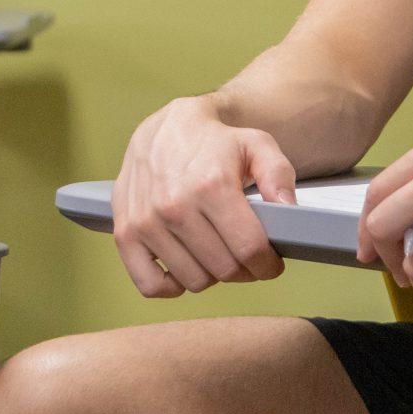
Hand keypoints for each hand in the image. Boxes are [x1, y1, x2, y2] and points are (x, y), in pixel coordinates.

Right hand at [110, 95, 296, 297]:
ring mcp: (146, 222)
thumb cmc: (215, 142)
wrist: (166, 128)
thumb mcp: (257, 145)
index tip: (271, 262)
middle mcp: (174, 205)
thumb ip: (278, 175)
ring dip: (211, 274)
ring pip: (194, 281)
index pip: (249, 249)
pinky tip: (185, 265)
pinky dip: (172, 285)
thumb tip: (287, 211)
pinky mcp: (125, 233)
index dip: (268, 264)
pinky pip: (150, 285)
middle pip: (224, 270)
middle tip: (247, 256)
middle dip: (245, 270)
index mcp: (211, 184)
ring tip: (216, 251)